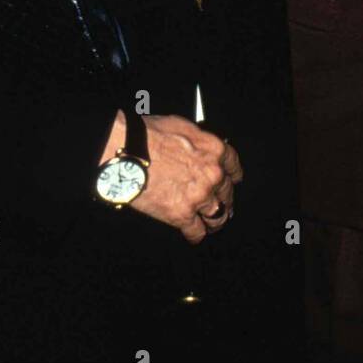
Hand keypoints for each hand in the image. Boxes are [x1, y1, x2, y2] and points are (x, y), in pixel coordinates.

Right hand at [128, 115, 242, 243]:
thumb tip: (197, 149)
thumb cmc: (148, 135)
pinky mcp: (182, 215)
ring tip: (212, 224)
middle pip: (227, 192)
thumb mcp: (182, 127)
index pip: (233, 167)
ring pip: (218, 215)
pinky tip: (193, 235)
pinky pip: (197, 232)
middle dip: (224, 199)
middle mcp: (212, 174)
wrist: (129, 151)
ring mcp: (199, 196)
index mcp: (214, 150)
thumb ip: (197, 143)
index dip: (232, 176)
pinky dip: (195, 235)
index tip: (230, 181)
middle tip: (221, 204)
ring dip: (215, 220)